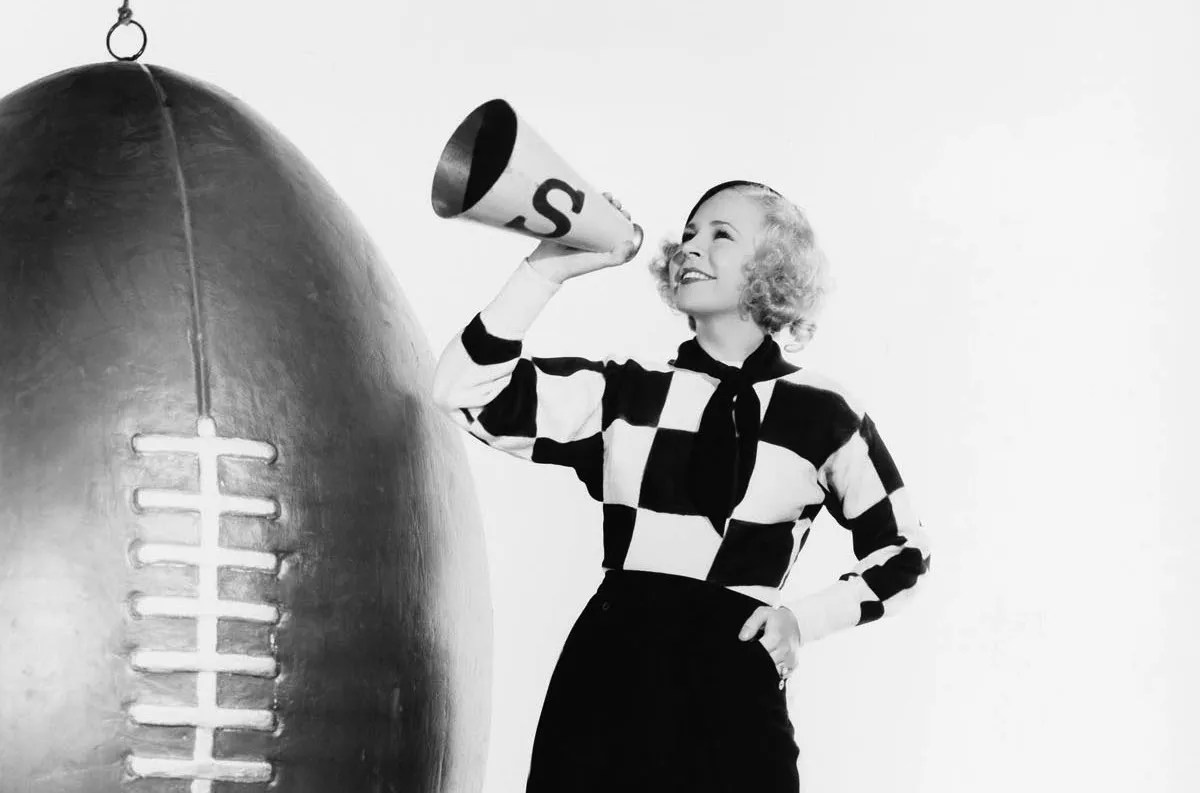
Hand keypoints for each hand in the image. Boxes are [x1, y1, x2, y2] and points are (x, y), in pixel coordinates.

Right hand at [525, 192, 642, 283]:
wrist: (547, 264)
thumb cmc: (573, 266)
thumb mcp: (598, 262)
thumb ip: (615, 258)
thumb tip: (630, 244)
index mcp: (602, 245)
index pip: (616, 229)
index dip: (623, 219)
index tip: (625, 213)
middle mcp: (592, 236)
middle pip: (606, 217)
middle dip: (613, 207)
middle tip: (615, 203)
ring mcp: (580, 229)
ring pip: (593, 211)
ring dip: (602, 201)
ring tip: (607, 196)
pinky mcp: (566, 222)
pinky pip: (576, 208)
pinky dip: (584, 200)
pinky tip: (589, 193)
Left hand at [739, 606, 801, 679]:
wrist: (793, 621)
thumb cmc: (776, 617)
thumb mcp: (762, 613)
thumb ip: (750, 625)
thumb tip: (742, 638)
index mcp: (775, 638)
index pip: (758, 654)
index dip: (750, 655)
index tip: (748, 652)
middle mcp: (784, 650)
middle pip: (766, 665)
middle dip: (758, 660)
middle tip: (755, 654)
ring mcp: (790, 659)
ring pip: (773, 671)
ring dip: (767, 666)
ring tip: (764, 656)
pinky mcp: (793, 664)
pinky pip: (781, 674)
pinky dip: (775, 670)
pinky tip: (772, 661)